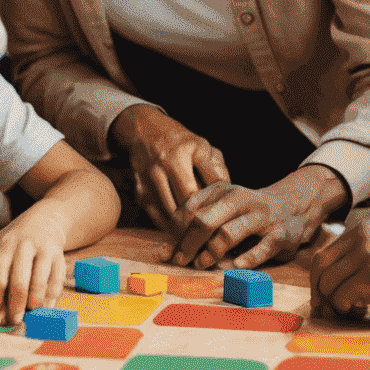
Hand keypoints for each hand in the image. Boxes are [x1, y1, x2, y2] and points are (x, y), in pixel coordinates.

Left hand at [0, 215, 68, 326]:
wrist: (44, 223)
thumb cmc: (15, 244)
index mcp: (6, 245)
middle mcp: (25, 246)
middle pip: (19, 283)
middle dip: (15, 307)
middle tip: (13, 321)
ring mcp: (45, 251)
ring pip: (40, 285)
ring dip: (33, 304)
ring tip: (28, 312)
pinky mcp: (60, 257)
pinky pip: (57, 284)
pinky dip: (50, 300)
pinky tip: (43, 307)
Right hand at [110, 106, 228, 231]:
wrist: (145, 129)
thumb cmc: (182, 143)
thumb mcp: (205, 147)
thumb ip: (219, 170)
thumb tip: (229, 199)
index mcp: (193, 148)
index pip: (214, 181)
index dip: (223, 202)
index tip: (230, 220)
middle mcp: (171, 160)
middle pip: (190, 199)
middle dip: (202, 220)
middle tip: (213, 237)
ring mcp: (152, 173)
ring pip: (171, 210)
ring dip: (184, 228)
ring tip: (197, 241)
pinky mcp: (139, 186)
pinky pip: (155, 213)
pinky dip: (167, 226)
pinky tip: (177, 234)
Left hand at [169, 165, 348, 267]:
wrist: (293, 205)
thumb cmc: (247, 212)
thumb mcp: (222, 207)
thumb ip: (197, 223)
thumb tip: (166, 249)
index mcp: (221, 190)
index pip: (190, 208)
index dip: (175, 231)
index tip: (167, 249)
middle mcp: (239, 199)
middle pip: (205, 220)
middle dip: (188, 243)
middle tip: (179, 261)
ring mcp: (260, 217)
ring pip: (228, 234)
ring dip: (211, 253)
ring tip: (201, 264)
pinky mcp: (279, 235)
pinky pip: (259, 250)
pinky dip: (244, 261)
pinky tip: (232, 267)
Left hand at [310, 219, 369, 318]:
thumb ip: (357, 255)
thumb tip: (324, 280)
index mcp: (361, 230)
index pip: (324, 254)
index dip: (319, 277)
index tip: (323, 295)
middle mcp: (360, 239)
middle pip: (320, 267)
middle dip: (319, 291)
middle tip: (326, 308)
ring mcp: (365, 258)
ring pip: (327, 284)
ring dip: (334, 303)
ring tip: (353, 309)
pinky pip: (341, 297)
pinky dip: (345, 308)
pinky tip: (362, 311)